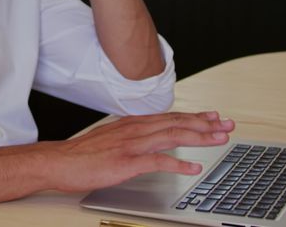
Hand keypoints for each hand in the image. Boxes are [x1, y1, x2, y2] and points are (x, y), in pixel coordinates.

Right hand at [39, 111, 235, 192]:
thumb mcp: (111, 138)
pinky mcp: (126, 162)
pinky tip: (192, 168)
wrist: (58, 161)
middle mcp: (135, 130)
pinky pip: (158, 161)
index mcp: (133, 124)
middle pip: (177, 123)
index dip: (195, 117)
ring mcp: (132, 145)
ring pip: (173, 137)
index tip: (213, 117)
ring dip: (199, 138)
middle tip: (227, 125)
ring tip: (219, 140)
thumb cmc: (82, 154)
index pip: (170, 117)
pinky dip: (178, 164)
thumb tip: (148, 140)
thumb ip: (131, 137)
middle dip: (205, 124)